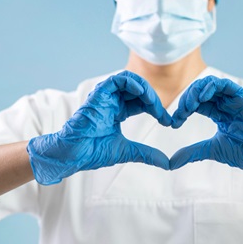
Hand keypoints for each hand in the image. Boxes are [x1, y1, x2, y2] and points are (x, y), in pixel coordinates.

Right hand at [27, 71, 171, 184]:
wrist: (74, 154)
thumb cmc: (93, 152)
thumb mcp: (127, 151)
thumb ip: (146, 154)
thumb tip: (167, 163)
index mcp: (117, 111)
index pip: (142, 102)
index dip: (156, 109)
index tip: (167, 122)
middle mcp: (112, 101)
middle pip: (138, 90)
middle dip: (153, 99)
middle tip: (163, 114)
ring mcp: (105, 97)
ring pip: (129, 80)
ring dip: (145, 88)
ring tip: (154, 103)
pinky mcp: (98, 94)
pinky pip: (117, 80)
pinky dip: (131, 83)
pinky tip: (142, 94)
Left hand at [170, 76, 242, 182]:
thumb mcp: (211, 150)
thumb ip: (192, 152)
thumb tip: (171, 162)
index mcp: (219, 113)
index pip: (197, 103)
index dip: (183, 109)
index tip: (174, 122)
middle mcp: (226, 104)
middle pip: (202, 91)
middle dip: (187, 99)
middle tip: (179, 112)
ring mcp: (235, 100)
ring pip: (212, 85)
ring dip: (197, 91)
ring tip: (189, 105)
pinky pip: (228, 86)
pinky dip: (213, 86)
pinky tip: (202, 96)